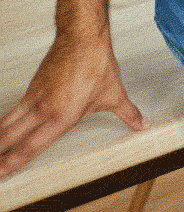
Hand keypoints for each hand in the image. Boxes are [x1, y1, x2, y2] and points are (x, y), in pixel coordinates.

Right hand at [0, 34, 146, 177]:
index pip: (32, 146)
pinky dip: (3, 120)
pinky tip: (1, 127)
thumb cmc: (97, 64)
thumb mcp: (115, 94)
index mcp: (62, 117)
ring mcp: (35, 97)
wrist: (83, 38)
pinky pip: (13, 108)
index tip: (2, 173)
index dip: (14, 162)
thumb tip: (142, 124)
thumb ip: (128, 114)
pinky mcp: (32, 86)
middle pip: (12, 137)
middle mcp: (44, 109)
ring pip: (7, 123)